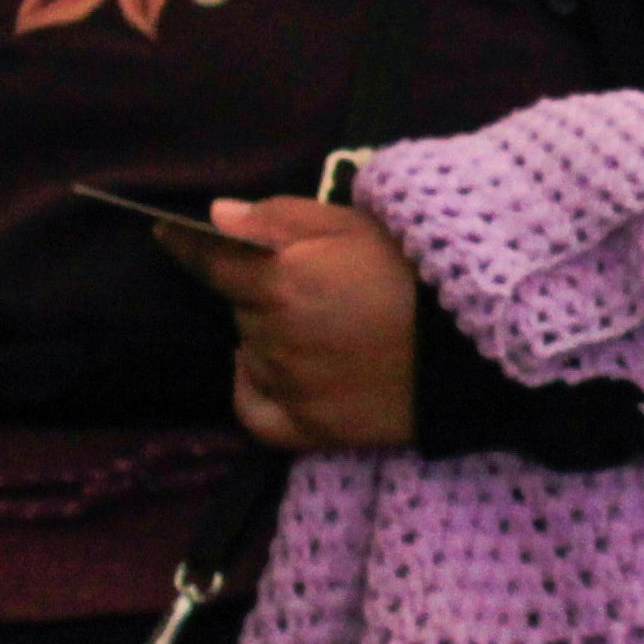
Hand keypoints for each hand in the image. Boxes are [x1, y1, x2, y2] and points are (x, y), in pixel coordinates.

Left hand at [166, 196, 422, 451]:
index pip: (210, 259)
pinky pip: (254, 410)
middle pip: (239, 307)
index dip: (186, 244)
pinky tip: (273, 371)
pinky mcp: (310, 428)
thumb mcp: (354, 224)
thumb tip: (217, 216)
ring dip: (267, 335)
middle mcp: (273, 336)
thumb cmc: (417, 272)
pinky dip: (254, 388)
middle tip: (310, 283)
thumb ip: (280, 217)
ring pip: (249, 351)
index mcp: (280, 280)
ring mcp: (289, 386)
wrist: (476, 346)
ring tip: (318, 325)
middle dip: (260, 291)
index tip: (168, 233)